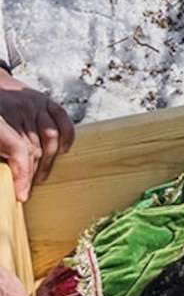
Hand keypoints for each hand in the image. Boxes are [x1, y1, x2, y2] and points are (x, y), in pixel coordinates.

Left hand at [0, 66, 74, 199]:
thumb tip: (5, 169)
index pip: (18, 152)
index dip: (22, 175)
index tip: (22, 195)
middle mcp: (18, 113)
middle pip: (33, 149)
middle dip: (32, 173)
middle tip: (28, 190)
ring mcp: (34, 105)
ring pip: (49, 138)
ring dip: (48, 160)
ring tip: (41, 177)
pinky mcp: (44, 100)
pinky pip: (61, 119)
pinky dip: (66, 136)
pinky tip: (63, 151)